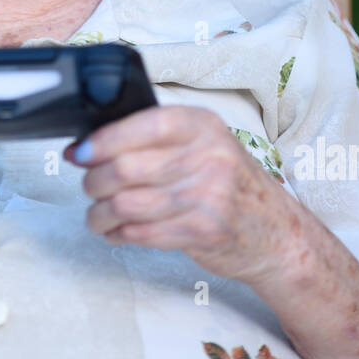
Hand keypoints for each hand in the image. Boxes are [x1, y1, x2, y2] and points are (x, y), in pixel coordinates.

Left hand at [63, 105, 303, 287]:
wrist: (277, 233)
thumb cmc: (230, 185)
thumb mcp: (204, 146)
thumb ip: (156, 141)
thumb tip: (89, 145)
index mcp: (203, 125)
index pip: (143, 124)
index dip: (103, 140)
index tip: (81, 152)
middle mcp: (208, 156)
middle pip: (126, 168)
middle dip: (94, 181)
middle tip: (89, 187)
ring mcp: (207, 195)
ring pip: (127, 204)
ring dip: (100, 214)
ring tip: (98, 216)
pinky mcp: (202, 231)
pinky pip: (141, 233)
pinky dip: (120, 234)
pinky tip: (119, 232)